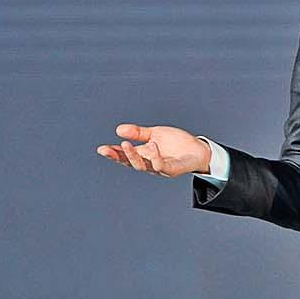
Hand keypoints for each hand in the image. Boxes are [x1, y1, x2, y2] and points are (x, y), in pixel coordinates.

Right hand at [96, 123, 212, 178]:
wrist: (197, 149)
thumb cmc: (175, 144)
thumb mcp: (154, 133)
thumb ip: (138, 133)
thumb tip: (119, 129)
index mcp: (143, 155)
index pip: (125, 156)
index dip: (113, 154)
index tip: (102, 149)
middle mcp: (149, 164)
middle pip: (131, 163)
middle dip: (121, 156)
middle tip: (113, 147)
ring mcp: (160, 168)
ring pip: (143, 166)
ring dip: (134, 157)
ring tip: (128, 145)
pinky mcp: (173, 169)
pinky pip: (162, 166)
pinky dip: (156, 158)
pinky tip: (153, 148)